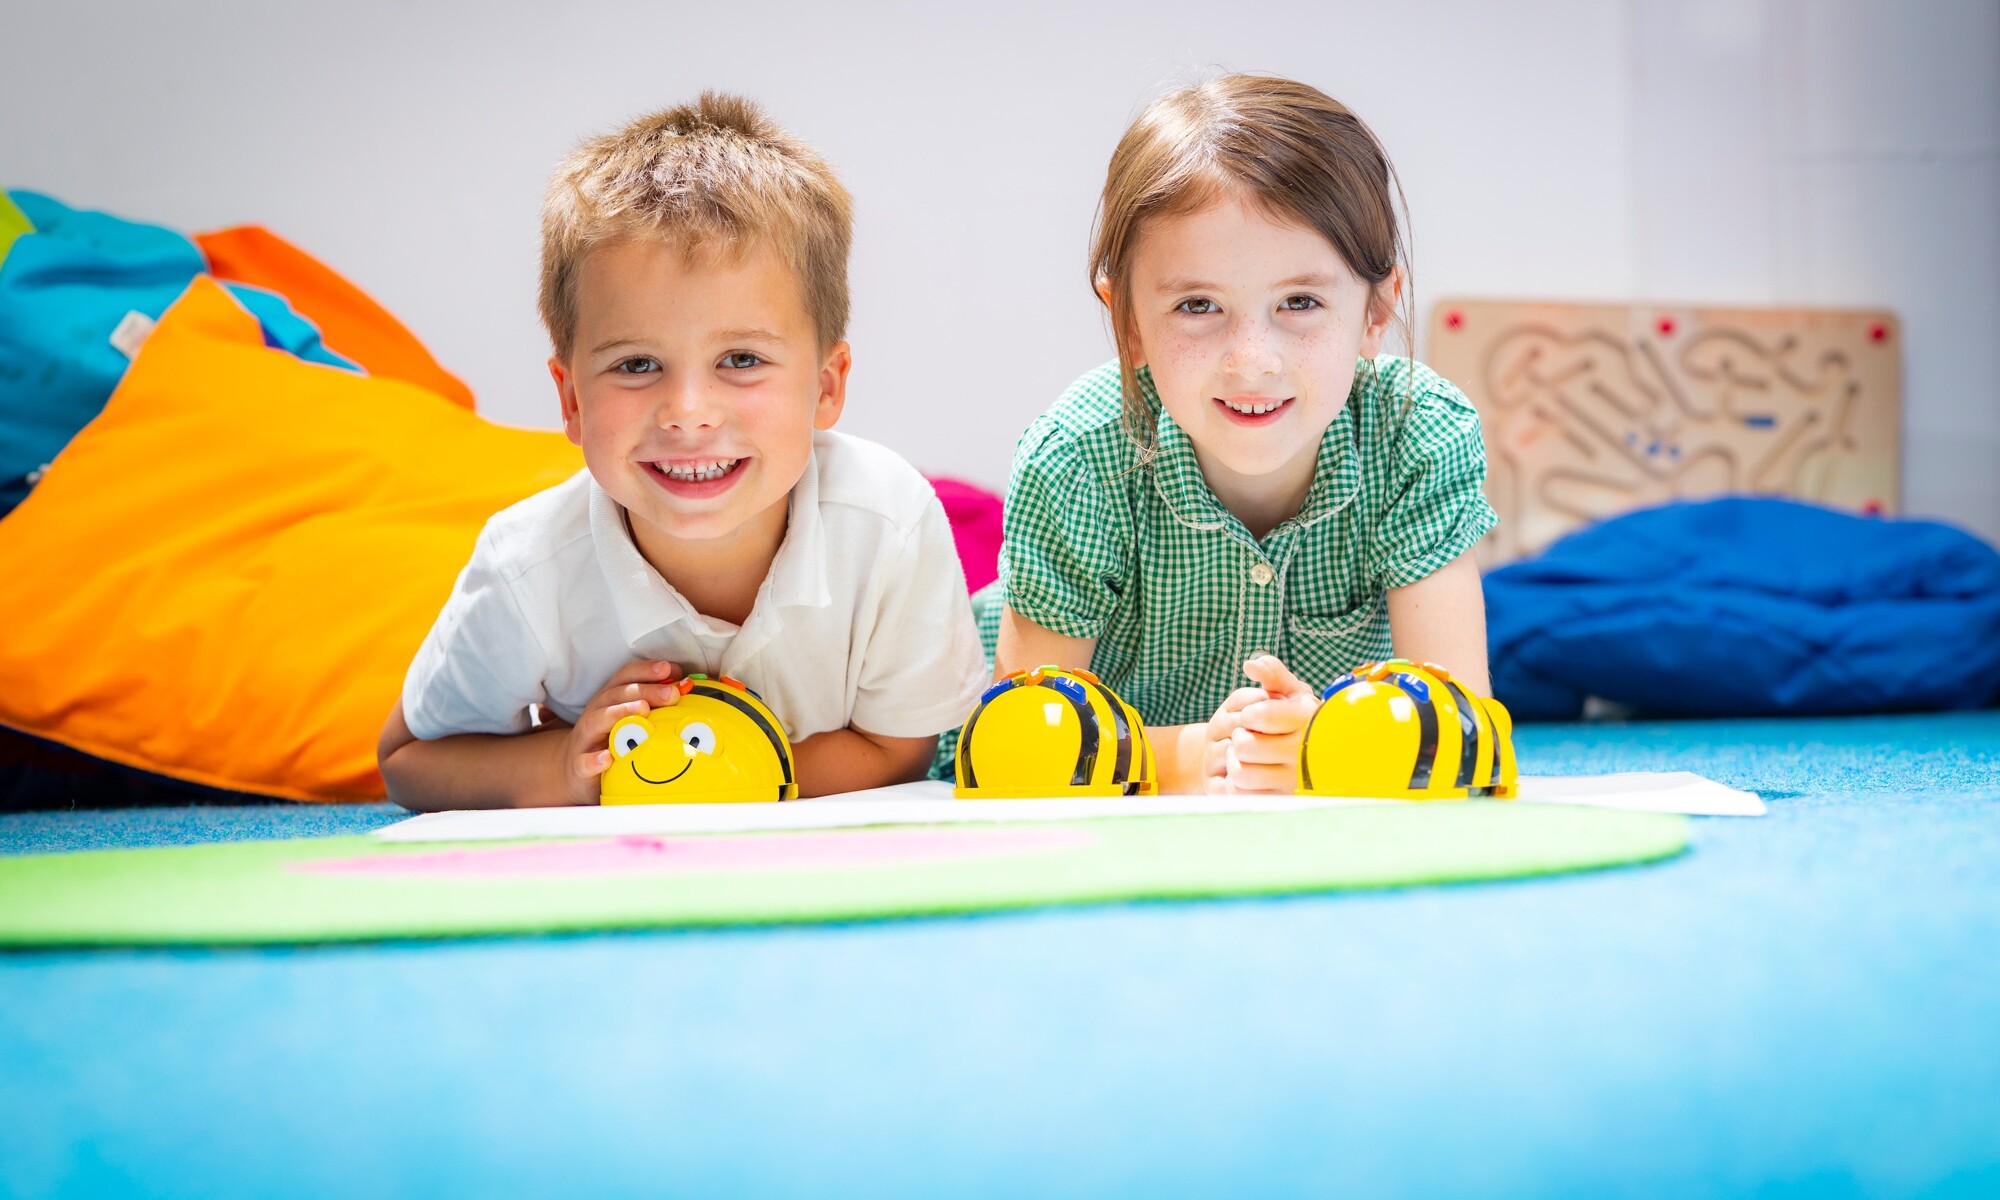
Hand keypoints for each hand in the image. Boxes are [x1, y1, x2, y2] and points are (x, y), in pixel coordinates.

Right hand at [554, 659, 681, 804]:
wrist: (575, 769)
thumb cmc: (610, 739)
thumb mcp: (630, 717)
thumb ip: (653, 702)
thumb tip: (684, 686)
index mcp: (610, 698)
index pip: (625, 676)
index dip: (646, 670)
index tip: (670, 669)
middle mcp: (596, 712)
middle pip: (618, 694)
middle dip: (646, 690)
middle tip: (672, 693)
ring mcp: (586, 738)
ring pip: (599, 719)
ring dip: (621, 712)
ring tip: (644, 710)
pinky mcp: (579, 764)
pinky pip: (585, 761)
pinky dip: (595, 760)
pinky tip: (608, 758)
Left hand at [1207, 655, 1319, 793]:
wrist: (1317, 754)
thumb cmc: (1297, 717)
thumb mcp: (1291, 691)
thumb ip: (1273, 673)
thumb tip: (1250, 665)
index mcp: (1307, 719)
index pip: (1260, 714)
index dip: (1248, 713)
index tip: (1255, 715)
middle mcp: (1306, 752)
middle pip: (1245, 745)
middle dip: (1240, 737)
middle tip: (1248, 736)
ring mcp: (1295, 780)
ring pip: (1241, 772)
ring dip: (1235, 761)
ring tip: (1246, 755)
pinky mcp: (1284, 800)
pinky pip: (1243, 794)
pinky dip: (1237, 783)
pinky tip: (1249, 772)